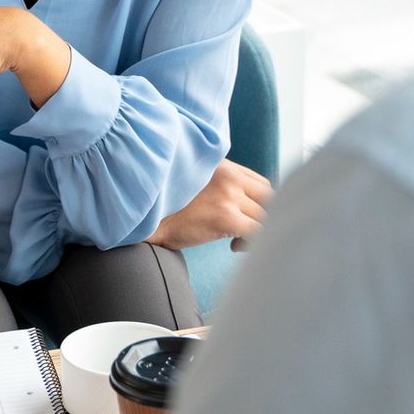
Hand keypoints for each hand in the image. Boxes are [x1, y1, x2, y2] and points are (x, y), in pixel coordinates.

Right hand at [147, 160, 272, 250]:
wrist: (145, 219)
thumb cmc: (165, 206)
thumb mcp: (193, 182)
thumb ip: (217, 184)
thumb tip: (238, 202)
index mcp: (223, 165)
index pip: (261, 183)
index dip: (258, 203)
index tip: (246, 217)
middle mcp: (229, 176)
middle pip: (269, 197)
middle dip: (263, 216)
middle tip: (246, 230)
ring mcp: (229, 196)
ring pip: (266, 215)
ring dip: (257, 231)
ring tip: (236, 241)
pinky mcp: (227, 218)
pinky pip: (258, 232)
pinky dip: (252, 243)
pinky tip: (233, 247)